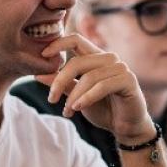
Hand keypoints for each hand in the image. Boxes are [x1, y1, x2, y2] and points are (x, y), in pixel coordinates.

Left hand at [35, 34, 154, 142]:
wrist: (125, 127)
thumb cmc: (103, 109)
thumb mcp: (77, 97)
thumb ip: (62, 85)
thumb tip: (38, 75)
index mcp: (96, 57)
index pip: (76, 39)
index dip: (58, 43)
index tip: (43, 55)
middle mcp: (109, 58)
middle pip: (77, 61)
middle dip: (60, 81)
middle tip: (51, 99)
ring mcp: (120, 68)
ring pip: (89, 77)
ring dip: (74, 96)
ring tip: (68, 111)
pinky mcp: (128, 80)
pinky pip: (102, 86)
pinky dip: (87, 98)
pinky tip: (78, 108)